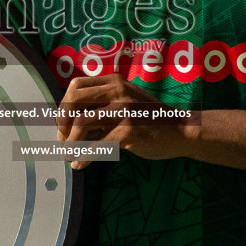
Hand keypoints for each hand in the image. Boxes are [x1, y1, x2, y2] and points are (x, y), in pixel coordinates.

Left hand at [56, 74, 191, 168]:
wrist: (182, 131)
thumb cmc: (151, 120)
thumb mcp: (126, 103)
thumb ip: (102, 107)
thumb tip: (67, 125)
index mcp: (114, 81)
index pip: (75, 87)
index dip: (63, 107)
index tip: (63, 127)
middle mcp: (118, 90)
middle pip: (73, 101)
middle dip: (62, 124)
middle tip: (62, 142)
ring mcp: (124, 109)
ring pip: (82, 123)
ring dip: (70, 142)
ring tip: (69, 154)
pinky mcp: (130, 130)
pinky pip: (97, 144)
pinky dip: (84, 156)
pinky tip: (80, 164)